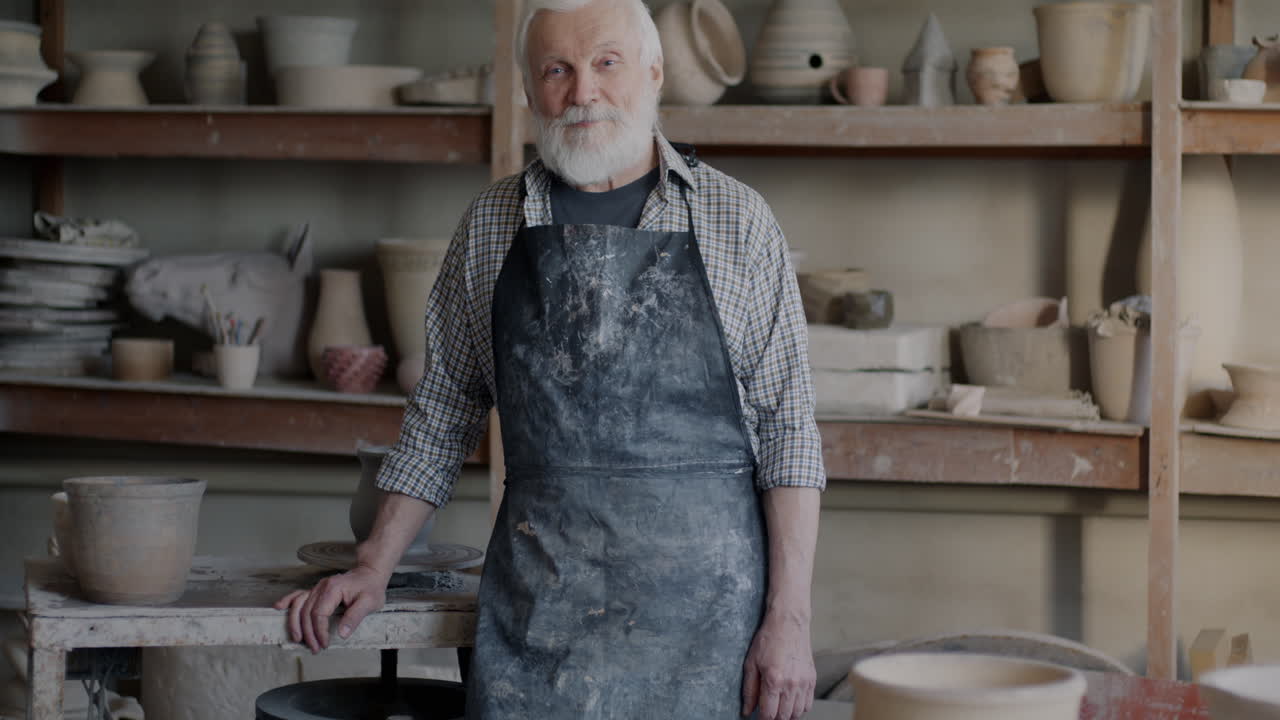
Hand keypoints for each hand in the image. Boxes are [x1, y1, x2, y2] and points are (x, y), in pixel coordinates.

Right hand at [273, 564, 388, 652]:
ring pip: (299, 605)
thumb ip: (355, 617)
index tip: (325, 644)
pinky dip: (288, 601)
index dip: (319, 631)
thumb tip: (341, 633)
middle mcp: (321, 587)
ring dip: (296, 623)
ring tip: (298, 639)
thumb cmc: (371, 587)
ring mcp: (317, 588)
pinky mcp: (316, 590)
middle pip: (306, 612)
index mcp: (333, 589)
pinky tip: (279, 607)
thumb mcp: (369, 602)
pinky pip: (298, 595)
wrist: (370, 573)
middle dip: (308, 633)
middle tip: (314, 648)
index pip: (319, 613)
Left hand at [741, 610, 815, 719]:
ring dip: (786, 714)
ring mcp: (804, 683)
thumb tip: (747, 710)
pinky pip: (807, 704)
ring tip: (777, 706)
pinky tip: (789, 701)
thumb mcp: (751, 663)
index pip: (769, 714)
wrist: (789, 623)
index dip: (762, 719)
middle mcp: (791, 684)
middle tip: (766, 710)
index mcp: (774, 680)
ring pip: (797, 713)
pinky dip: (798, 708)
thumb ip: (749, 690)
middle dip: (773, 718)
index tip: (758, 716)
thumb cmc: (768, 640)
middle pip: (783, 716)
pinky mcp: (812, 679)